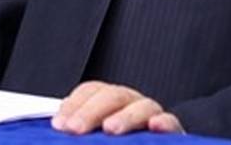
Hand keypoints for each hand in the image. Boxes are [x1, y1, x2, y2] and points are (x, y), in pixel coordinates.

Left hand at [51, 81, 183, 135]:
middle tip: (75, 129)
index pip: (91, 91)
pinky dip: (163, 122)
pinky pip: (170, 122)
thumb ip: (83, 132)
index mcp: (110, 103)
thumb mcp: (96, 137)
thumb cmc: (120, 143)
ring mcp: (152, 116)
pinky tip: (154, 127)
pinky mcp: (172, 131)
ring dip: (125, 116)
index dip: (74, 104)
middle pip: (112, 96)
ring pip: (141, 106)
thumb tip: (58, 129)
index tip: (59, 124)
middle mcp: (131, 104)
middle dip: (91, 111)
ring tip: (110, 129)